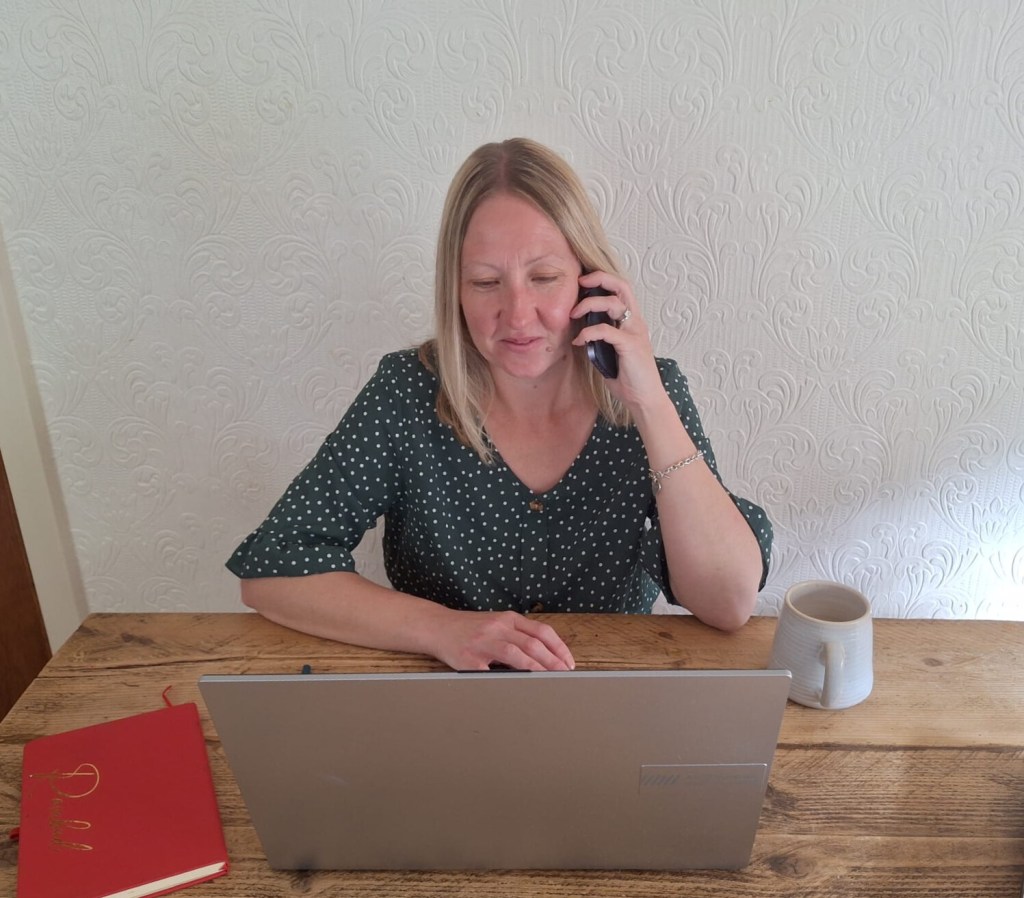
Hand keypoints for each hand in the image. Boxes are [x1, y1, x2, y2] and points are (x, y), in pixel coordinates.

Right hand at [429, 609, 575, 671]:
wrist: (438, 627)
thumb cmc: (470, 628)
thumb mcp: (497, 623)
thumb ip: (518, 634)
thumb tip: (547, 655)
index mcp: (507, 619)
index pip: (541, 631)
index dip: (559, 647)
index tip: (568, 662)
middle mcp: (497, 627)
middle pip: (533, 643)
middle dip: (553, 662)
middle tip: (564, 675)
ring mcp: (483, 642)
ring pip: (516, 654)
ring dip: (536, 669)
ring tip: (549, 681)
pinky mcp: (469, 659)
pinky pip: (491, 671)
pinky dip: (506, 679)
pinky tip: (518, 687)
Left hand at [571, 271, 664, 411]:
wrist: (645, 398)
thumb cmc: (629, 378)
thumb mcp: (611, 353)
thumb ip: (601, 339)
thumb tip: (581, 332)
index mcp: (632, 322)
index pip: (622, 290)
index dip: (603, 279)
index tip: (583, 282)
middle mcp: (636, 322)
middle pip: (622, 287)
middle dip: (600, 278)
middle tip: (579, 282)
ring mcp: (635, 332)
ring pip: (613, 303)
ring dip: (589, 304)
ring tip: (573, 313)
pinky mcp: (630, 345)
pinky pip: (605, 331)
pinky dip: (588, 332)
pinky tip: (578, 341)